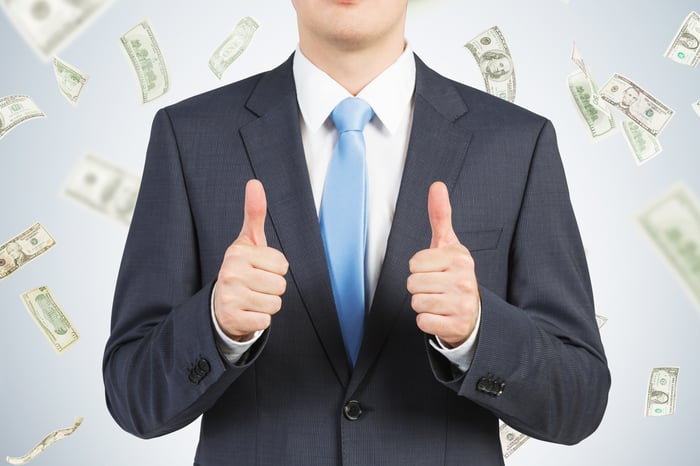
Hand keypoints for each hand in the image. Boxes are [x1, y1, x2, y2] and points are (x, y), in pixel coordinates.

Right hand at [214, 179, 288, 341]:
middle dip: (273, 288)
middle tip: (256, 285)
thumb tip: (255, 182)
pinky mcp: (233, 319)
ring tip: (252, 298)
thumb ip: (254, 213)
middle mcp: (230, 273)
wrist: (221, 304)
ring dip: (268, 304)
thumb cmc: (242, 268)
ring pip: (275, 304)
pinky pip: (266, 321)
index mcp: (237, 253)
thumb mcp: (248, 241)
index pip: (282, 264)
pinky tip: (248, 312)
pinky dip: (261, 319)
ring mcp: (230, 297)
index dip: (276, 268)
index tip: (260, 268)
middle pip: (280, 285)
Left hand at [406, 181, 479, 347]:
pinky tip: (440, 315)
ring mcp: (462, 304)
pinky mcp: (456, 326)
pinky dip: (427, 321)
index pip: (414, 263)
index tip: (433, 270)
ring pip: (416, 303)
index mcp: (460, 258)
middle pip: (413, 283)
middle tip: (435, 287)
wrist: (473, 312)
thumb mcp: (449, 245)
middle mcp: (464, 280)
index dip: (418, 268)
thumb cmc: (454, 274)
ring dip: (422, 304)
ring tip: (438, 300)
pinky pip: (422, 322)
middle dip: (419, 287)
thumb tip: (437, 185)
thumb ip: (440, 216)